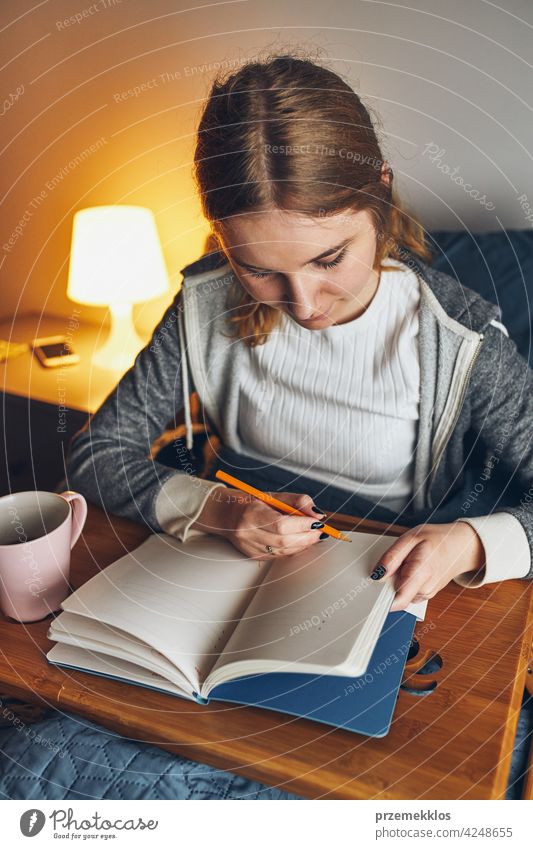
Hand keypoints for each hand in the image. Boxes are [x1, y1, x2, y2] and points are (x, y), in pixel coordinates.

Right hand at [191, 486, 326, 559]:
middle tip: (320, 531)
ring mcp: (250, 547)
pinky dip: (293, 549)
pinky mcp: (254, 556)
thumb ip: (297, 501)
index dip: (302, 525)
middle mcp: (248, 533)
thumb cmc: (253, 503)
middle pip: (283, 541)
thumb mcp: (273, 496)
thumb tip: (318, 514)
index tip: (318, 522)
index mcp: (251, 514)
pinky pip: (279, 556)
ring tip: (313, 535)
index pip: (281, 524)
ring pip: (283, 551)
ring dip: (303, 544)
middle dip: (307, 537)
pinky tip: (300, 541)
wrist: (228, 515)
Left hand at [372, 522, 485, 610]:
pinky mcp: (425, 595)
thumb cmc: (436, 540)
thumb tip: (377, 575)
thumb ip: (392, 557)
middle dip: (386, 585)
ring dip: (395, 583)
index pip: (397, 599)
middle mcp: (425, 588)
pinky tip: (409, 570)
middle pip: (395, 598)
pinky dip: (403, 583)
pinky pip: (406, 594)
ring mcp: (427, 594)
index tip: (370, 589)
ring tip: (403, 564)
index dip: (380, 597)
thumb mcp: (410, 538)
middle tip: (388, 567)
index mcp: (421, 572)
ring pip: (400, 596)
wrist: (460, 547)